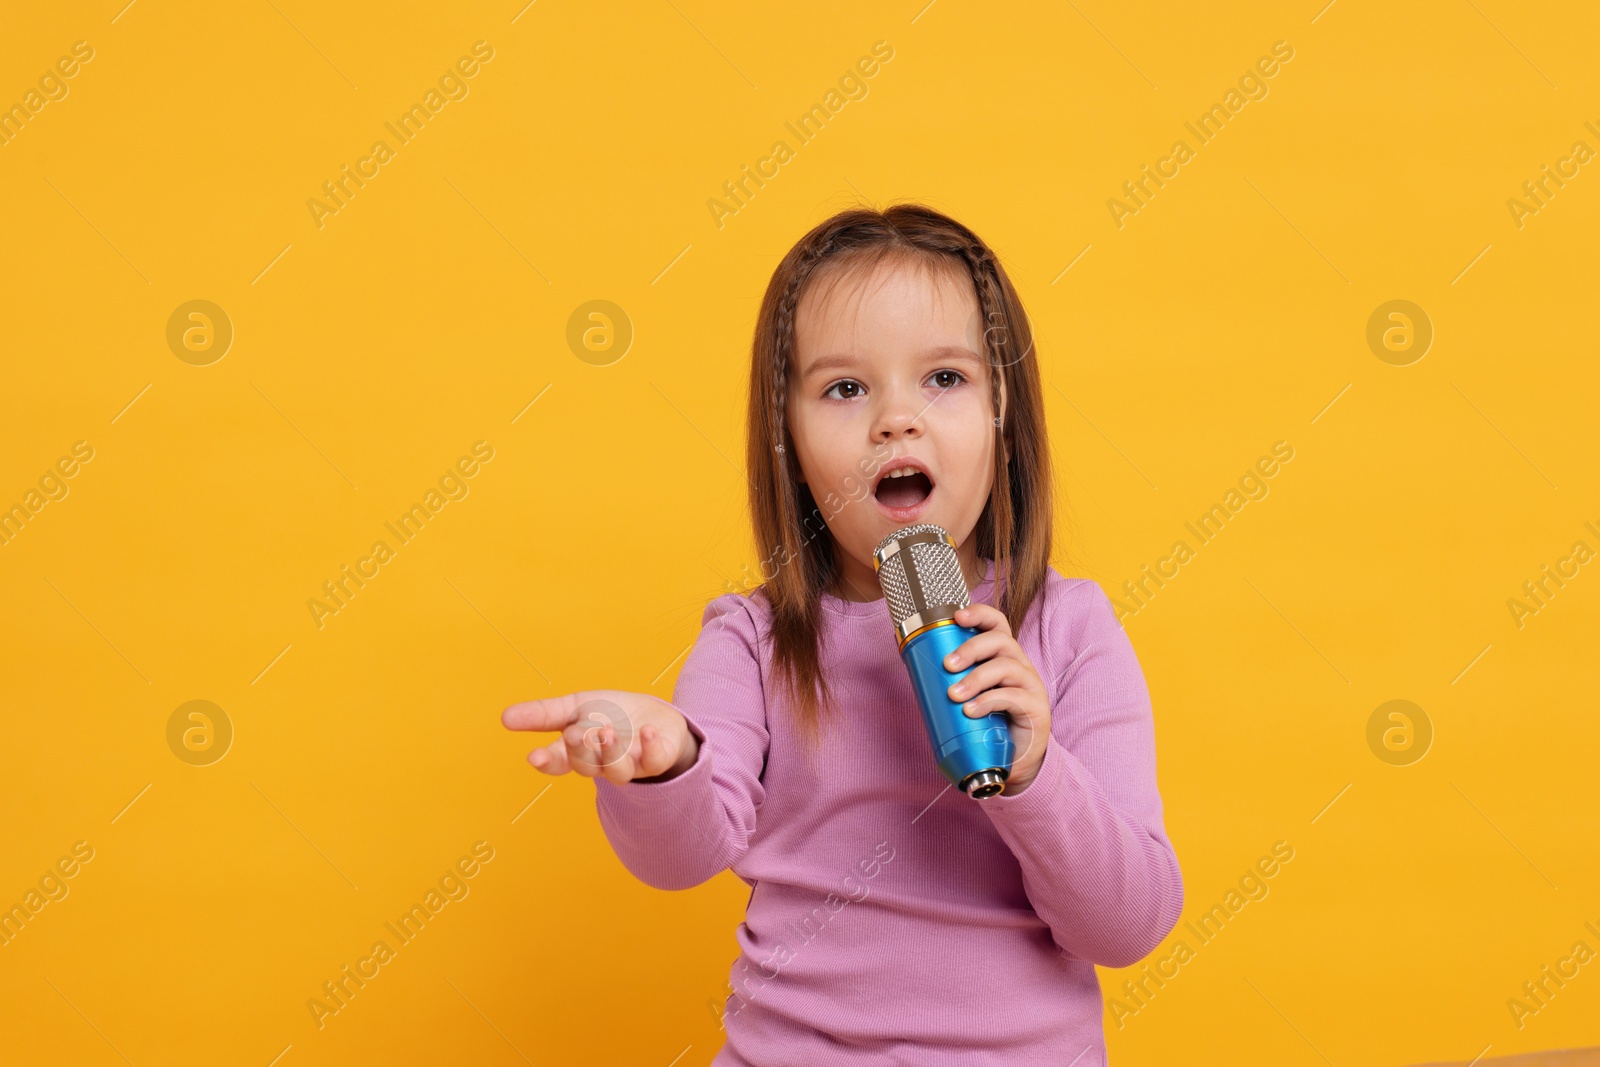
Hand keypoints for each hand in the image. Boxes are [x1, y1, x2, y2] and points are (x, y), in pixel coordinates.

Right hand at [501, 689, 698, 784]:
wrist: (653, 717)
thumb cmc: (608, 714)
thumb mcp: (574, 708)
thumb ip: (543, 714)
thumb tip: (504, 717)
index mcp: (578, 752)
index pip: (558, 762)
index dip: (547, 762)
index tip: (535, 757)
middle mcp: (602, 763)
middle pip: (587, 766)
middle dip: (580, 750)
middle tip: (576, 734)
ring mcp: (630, 764)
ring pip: (618, 771)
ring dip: (610, 752)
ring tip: (605, 732)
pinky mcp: (656, 759)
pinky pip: (654, 761)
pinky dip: (650, 747)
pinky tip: (647, 731)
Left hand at [943, 603, 1050, 794]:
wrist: (1013, 762)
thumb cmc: (987, 725)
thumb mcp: (968, 696)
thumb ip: (951, 678)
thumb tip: (910, 659)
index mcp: (1003, 657)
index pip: (997, 625)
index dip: (979, 614)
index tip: (956, 616)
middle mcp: (1020, 666)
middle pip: (1000, 641)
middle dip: (971, 649)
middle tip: (948, 665)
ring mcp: (1031, 686)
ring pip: (1005, 667)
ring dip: (976, 678)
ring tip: (954, 695)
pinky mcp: (1036, 709)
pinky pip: (1013, 697)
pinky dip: (988, 701)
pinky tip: (971, 710)